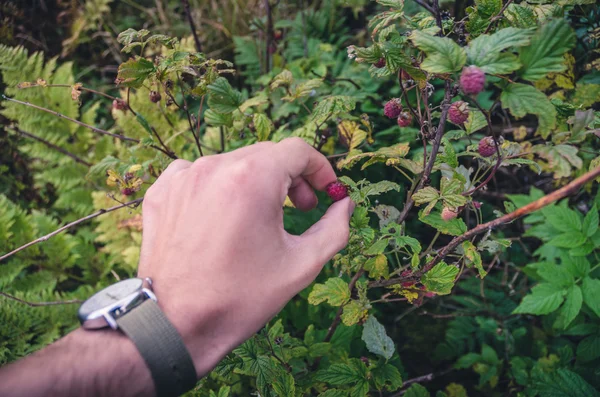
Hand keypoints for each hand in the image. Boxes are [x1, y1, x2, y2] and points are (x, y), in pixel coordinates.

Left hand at [138, 138, 353, 376]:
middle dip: (291, 178)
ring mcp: (183, 177)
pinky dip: (219, 188)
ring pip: (234, 164)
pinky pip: (200, 175)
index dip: (320, 169)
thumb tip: (344, 205)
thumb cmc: (240, 298)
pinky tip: (224, 217)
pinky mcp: (162, 192)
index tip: (326, 192)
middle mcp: (214, 167)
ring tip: (260, 218)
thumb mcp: (301, 265)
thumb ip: (334, 228)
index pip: (298, 151)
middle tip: (300, 209)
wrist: (174, 325)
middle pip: (266, 155)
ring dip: (256, 183)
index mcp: (252, 178)